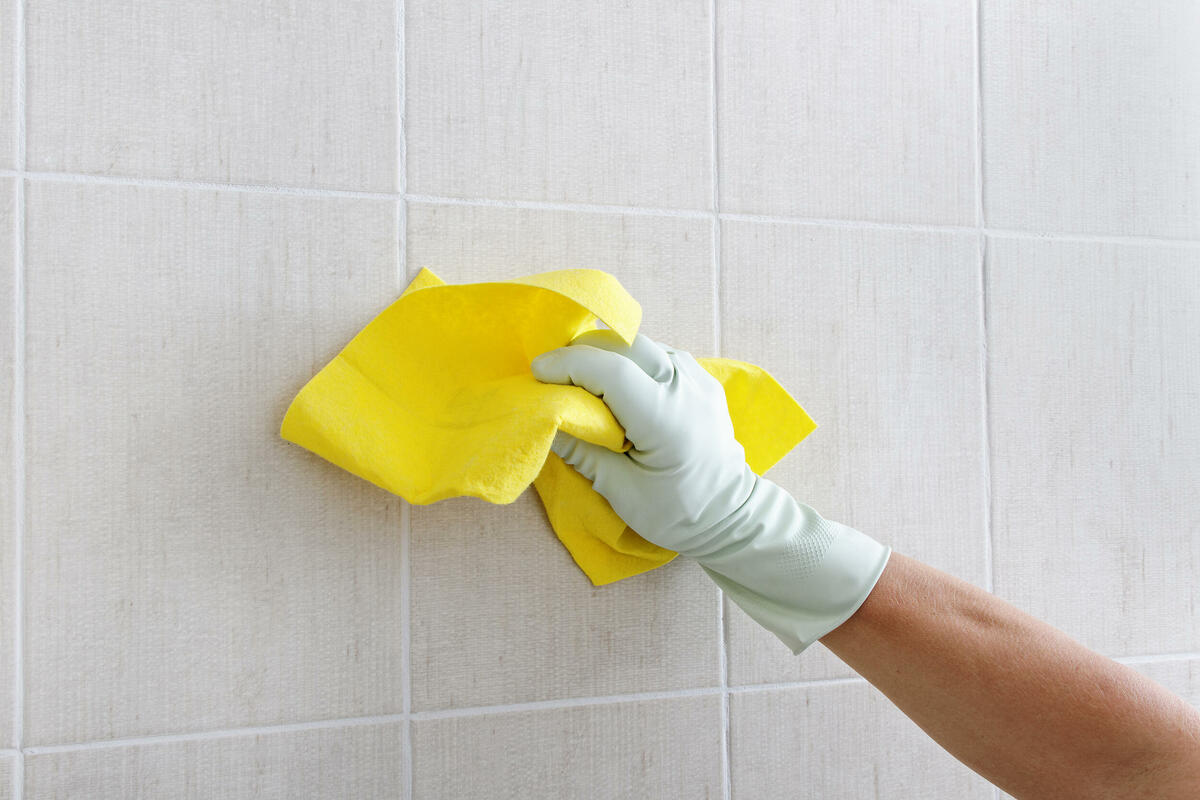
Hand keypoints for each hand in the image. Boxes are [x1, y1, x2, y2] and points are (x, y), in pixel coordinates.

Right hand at [531, 329, 890, 654]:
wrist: (732, 516)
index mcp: (665, 416)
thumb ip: (581, 450)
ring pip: (641, 344)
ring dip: (606, 354)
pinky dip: (629, 361)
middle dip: (582, 352)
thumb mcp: (620, 491)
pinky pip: (657, 354)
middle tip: (552, 375)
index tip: (536, 373)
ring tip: (580, 380)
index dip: (568, 365)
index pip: (609, 368)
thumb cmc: (676, 513)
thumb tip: (543, 418)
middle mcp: (685, 385)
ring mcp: (698, 377)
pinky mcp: (701, 378)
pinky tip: (616, 386)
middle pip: (624, 344)